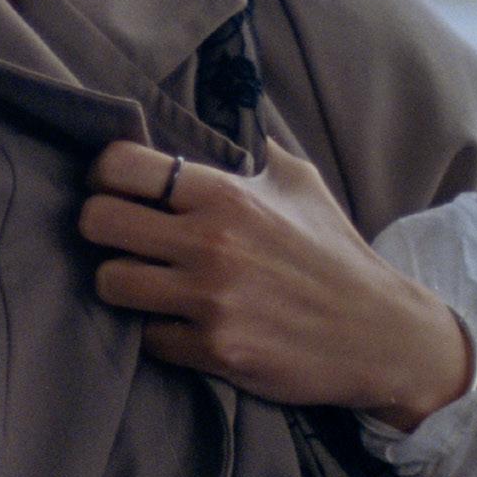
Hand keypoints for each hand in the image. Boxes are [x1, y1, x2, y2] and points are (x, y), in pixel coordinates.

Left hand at [78, 140, 474, 426]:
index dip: (104, 174)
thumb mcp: (301, 184)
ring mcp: (209, 299)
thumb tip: (234, 126)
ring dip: (121, 282)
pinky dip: (158, 331)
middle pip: (97, 222)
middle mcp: (210, 242)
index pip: (122, 165)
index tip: (114, 187)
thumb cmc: (335, 253)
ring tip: (144, 281)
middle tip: (119, 237)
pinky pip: (148, 337)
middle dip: (98, 227)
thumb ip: (257, 154)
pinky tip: (180, 322)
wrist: (379, 333)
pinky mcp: (214, 350)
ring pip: (110, 282)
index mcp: (225, 193)